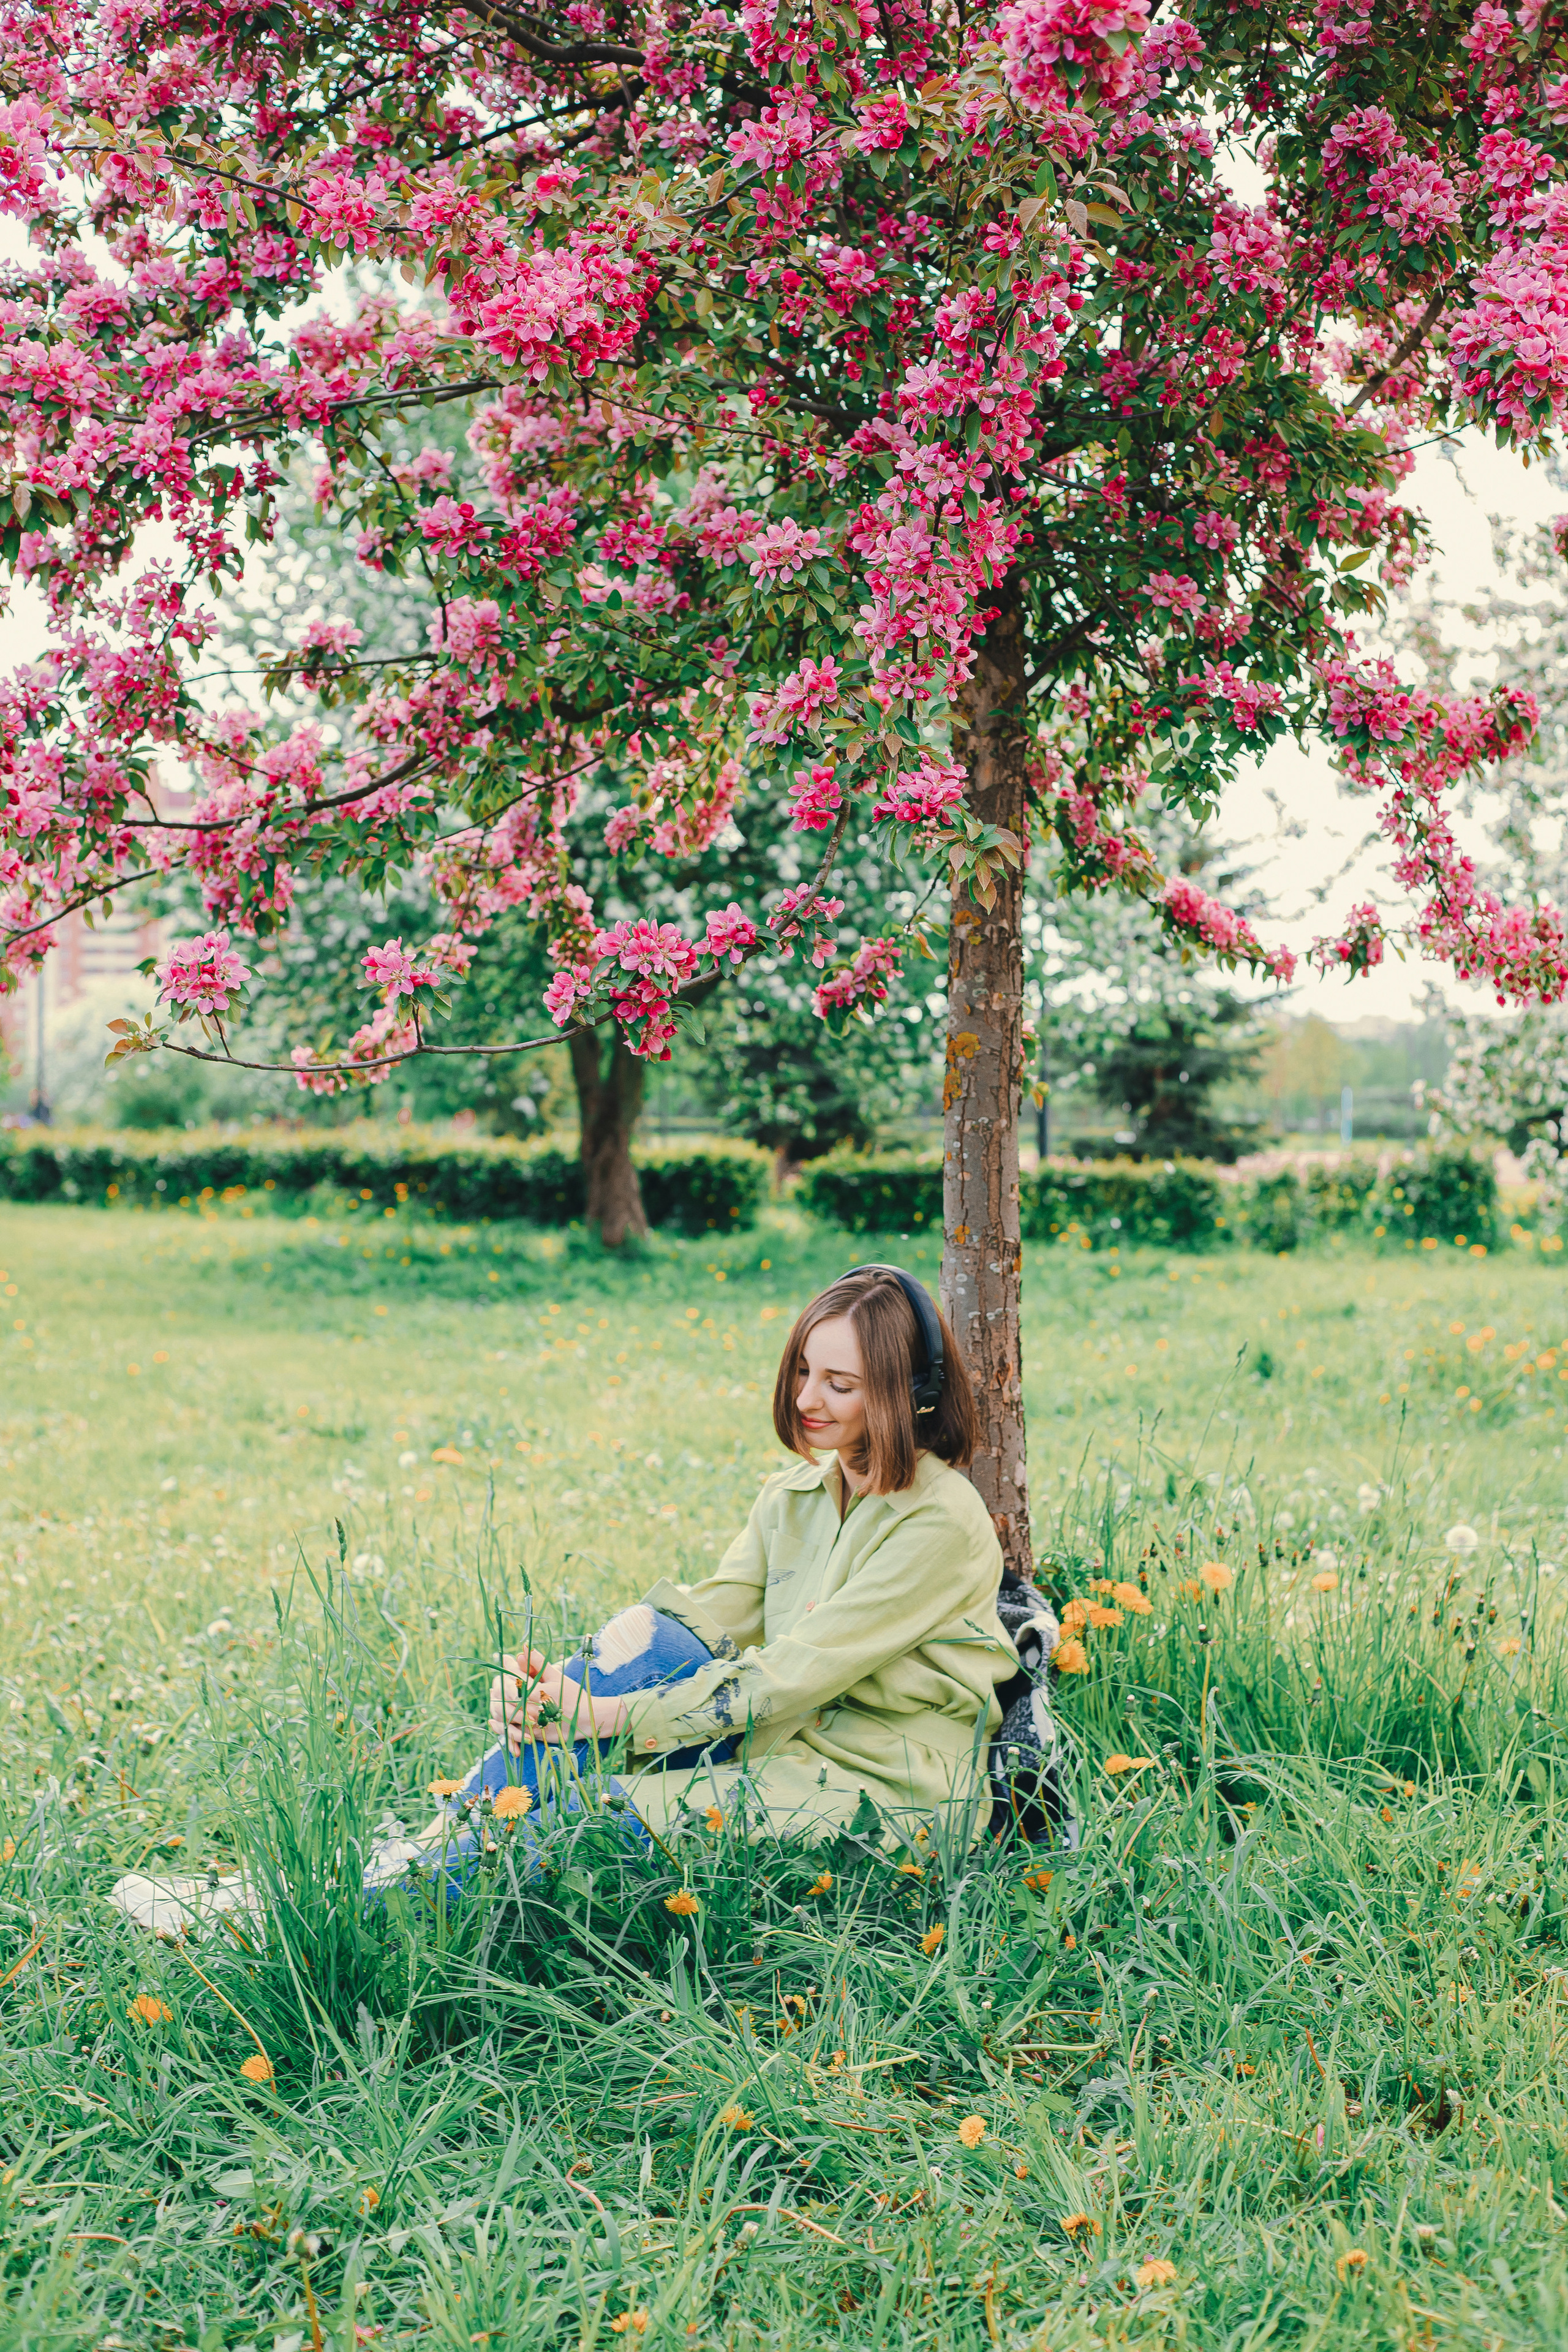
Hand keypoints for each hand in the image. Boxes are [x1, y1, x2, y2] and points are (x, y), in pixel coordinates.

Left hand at [487, 1651, 627, 1749]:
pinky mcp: (532, 1735)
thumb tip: (523, 1648)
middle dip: (500, 1684)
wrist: (586, 1720)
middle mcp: (533, 1708)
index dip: (509, 1666)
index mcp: (539, 1692)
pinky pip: (511, 1732)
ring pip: (505, 1714)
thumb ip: (539, 1663)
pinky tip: (493, 1720)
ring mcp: (532, 1724)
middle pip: (506, 1695)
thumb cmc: (573, 1695)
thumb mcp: (558, 1677)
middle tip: (498, 1677)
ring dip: (496, 1703)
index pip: (516, 1677)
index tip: (506, 1658)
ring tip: (494, 1693)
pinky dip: (500, 1726)